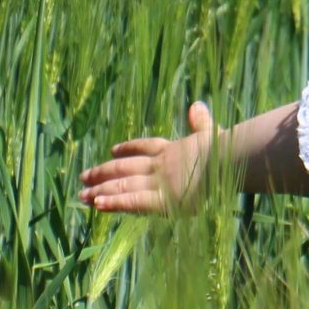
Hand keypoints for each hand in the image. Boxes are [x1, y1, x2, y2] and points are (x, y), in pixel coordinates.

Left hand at [77, 101, 216, 214]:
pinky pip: (133, 202)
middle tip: (83, 177)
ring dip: (101, 189)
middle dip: (104, 172)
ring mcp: (160, 182)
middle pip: (126, 168)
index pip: (146, 147)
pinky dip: (114, 202)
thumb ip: (201, 122)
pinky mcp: (163, 200)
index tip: (113, 150)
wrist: (227, 159)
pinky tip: (97, 204)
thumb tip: (197, 105)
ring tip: (81, 194)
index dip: (128, 148)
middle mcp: (161, 165)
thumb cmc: (226, 149)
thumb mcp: (214, 134)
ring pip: (124, 185)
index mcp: (174, 150)